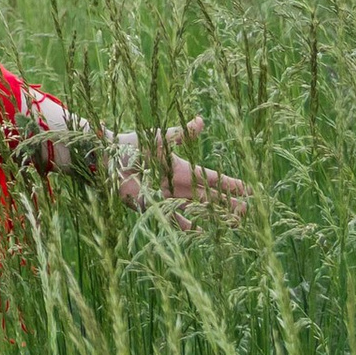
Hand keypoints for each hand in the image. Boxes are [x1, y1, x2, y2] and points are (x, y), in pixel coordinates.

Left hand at [112, 117, 246, 217]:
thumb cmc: (131, 145)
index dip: (230, 184)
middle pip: (209, 198)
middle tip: (248, 211)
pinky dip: (187, 228)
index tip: (249, 189)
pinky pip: (174, 221)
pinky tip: (201, 234)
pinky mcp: (154, 207)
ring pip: (197, 211)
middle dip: (228, 204)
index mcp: (182, 169)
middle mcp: (178, 186)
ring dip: (213, 218)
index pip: (212, 178)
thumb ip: (182, 134)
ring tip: (232, 225)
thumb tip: (202, 120)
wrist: (106, 158)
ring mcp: (167, 199)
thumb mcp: (160, 138)